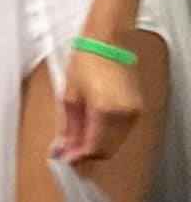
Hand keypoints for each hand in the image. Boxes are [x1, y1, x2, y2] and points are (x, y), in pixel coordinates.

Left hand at [57, 45, 143, 163]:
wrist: (106, 43)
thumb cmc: (86, 62)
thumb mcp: (69, 97)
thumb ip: (69, 127)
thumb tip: (64, 147)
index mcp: (105, 111)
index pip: (94, 148)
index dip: (78, 157)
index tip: (66, 158)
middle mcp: (124, 114)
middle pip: (107, 149)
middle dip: (87, 153)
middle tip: (69, 151)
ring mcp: (134, 111)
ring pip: (115, 142)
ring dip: (97, 145)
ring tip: (77, 139)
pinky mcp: (137, 107)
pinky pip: (122, 131)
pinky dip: (107, 135)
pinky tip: (92, 130)